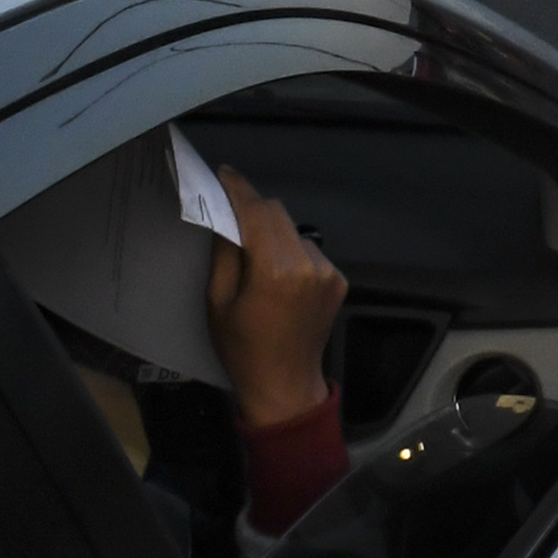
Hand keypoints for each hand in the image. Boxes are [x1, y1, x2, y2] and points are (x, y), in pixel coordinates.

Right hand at [205, 163, 347, 429]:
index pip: (256, 212)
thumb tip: (225, 216)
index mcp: (275, 270)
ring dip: (274, 233)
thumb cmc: (242, 348)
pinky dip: (292, 253)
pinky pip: (309, 251)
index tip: (223, 173)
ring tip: (254, 254)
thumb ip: (225, 254)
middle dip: (253, 209)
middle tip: (230, 210)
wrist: (284, 385)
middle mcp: (309, 263)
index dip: (238, 189)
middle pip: (278, 214)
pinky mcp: (339, 280)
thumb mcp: (218, 301)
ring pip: (294, 231)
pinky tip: (278, 274)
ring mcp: (329, 271)